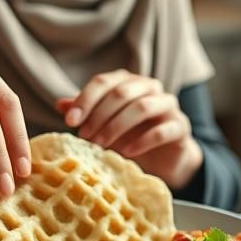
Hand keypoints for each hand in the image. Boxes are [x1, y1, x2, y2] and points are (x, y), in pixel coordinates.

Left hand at [57, 70, 202, 189]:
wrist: (165, 158)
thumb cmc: (131, 136)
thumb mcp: (104, 125)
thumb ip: (86, 113)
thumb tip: (60, 104)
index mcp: (128, 82)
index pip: (104, 82)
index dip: (85, 100)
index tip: (70, 121)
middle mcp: (149, 87)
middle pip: (122, 92)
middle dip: (99, 115)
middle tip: (84, 137)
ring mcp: (168, 105)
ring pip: (142, 107)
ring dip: (117, 126)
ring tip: (101, 145)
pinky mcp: (180, 126)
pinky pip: (162, 130)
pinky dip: (142, 141)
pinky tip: (126, 152)